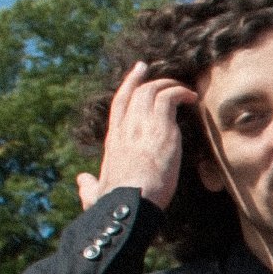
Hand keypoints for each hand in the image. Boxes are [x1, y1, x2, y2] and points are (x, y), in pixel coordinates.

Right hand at [86, 62, 194, 210]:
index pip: (120, 104)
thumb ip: (88, 186)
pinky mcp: (161, 128)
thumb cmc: (114, 204)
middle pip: (137, 92)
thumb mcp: (95, 193)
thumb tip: (81, 180)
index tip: (137, 72)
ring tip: (185, 90)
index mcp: (114, 140)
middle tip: (157, 70)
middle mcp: (126, 128)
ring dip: (170, 85)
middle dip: (148, 78)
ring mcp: (142, 125)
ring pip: (153, 90)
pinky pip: (170, 97)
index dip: (129, 85)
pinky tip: (191, 98)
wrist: (130, 203)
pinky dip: (181, 93)